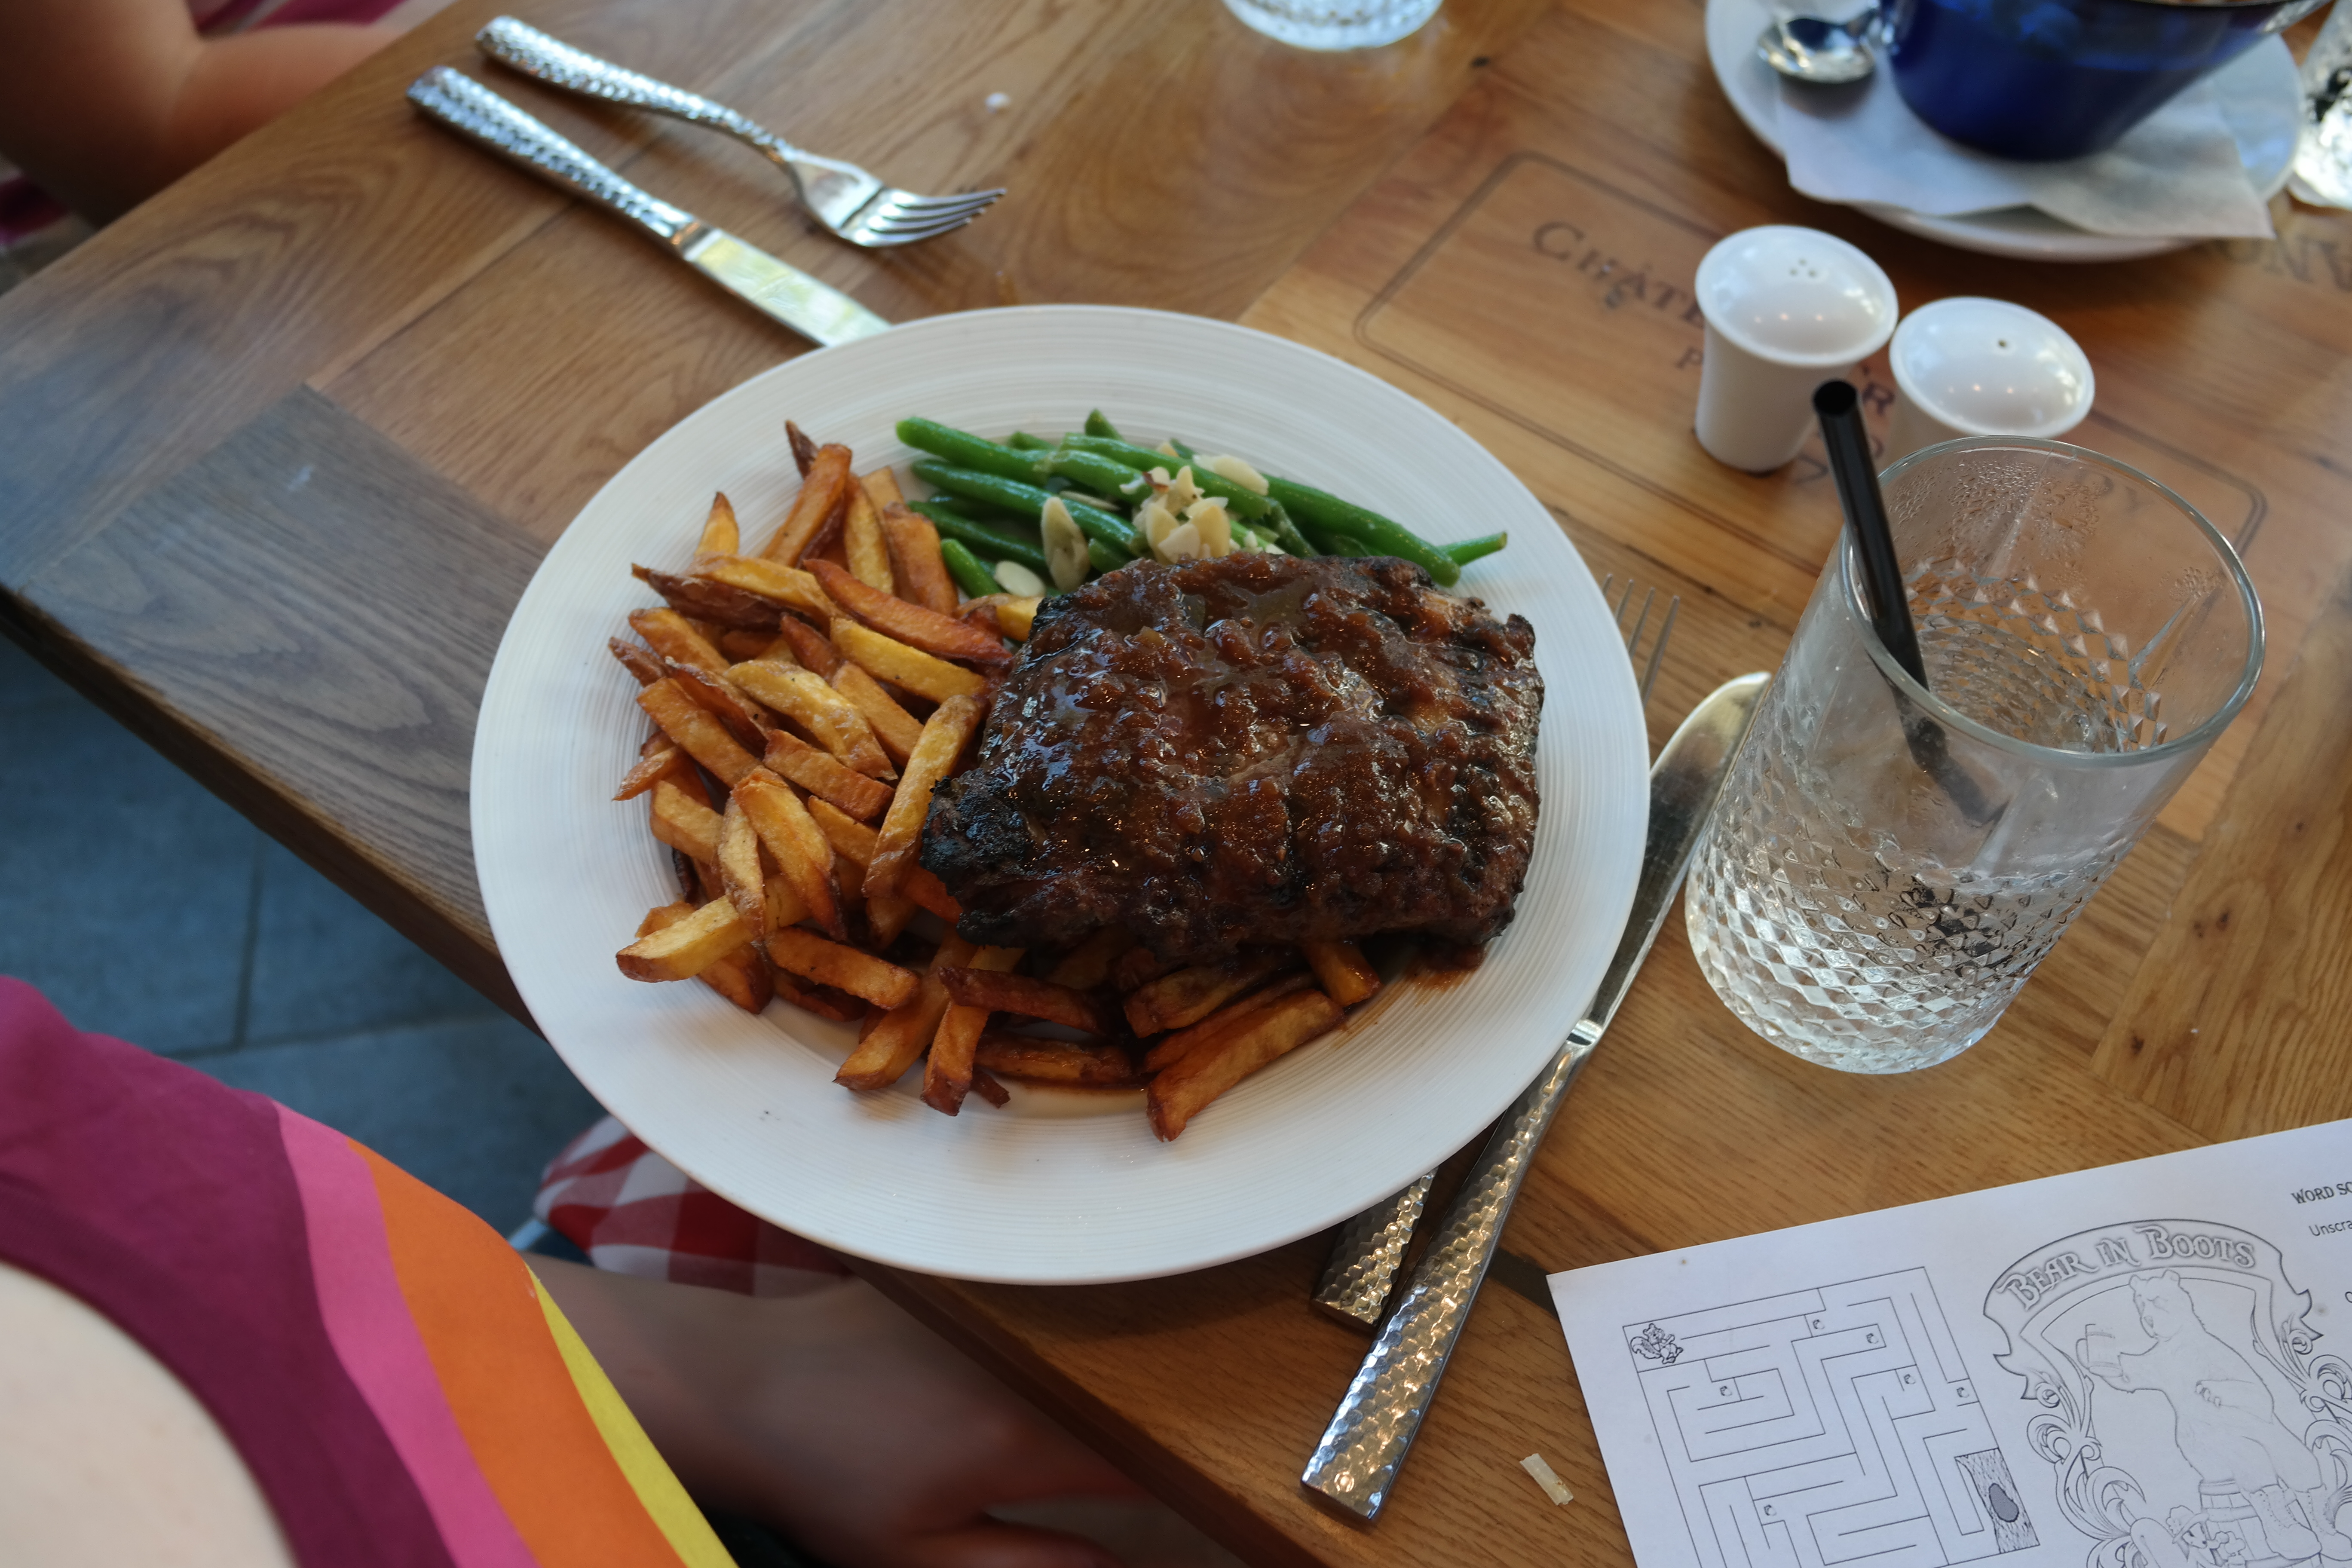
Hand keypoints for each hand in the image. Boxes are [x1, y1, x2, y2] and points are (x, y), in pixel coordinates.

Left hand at [536, 1262, 1139, 1567]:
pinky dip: (1078, 1331)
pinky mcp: (973, 1280)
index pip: (1139, 1458)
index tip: (1214, 1492)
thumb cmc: (826, 1482)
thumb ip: (1033, 1563)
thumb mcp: (921, 1557)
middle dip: (1163, 1419)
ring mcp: (1001, 1310)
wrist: (744, 1383)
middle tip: (1188, 1445)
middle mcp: (1024, 1361)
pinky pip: (1051, 1305)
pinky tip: (1084, 1345)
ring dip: (1124, 1372)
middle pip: (1130, 1388)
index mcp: (1020, 1437)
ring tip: (1150, 1397)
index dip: (1183, 1478)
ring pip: (1099, 1339)